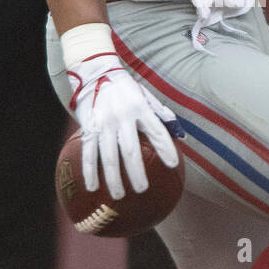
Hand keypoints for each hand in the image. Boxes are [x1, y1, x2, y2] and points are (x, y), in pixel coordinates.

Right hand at [66, 53, 182, 199]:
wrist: (95, 72)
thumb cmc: (126, 89)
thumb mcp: (146, 96)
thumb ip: (160, 114)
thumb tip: (179, 135)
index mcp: (140, 108)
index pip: (156, 131)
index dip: (165, 147)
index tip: (172, 164)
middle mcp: (121, 116)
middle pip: (130, 149)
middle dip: (136, 171)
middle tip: (142, 189)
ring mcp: (103, 123)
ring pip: (107, 155)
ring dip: (113, 177)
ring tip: (119, 195)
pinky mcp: (89, 127)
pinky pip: (88, 152)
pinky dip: (89, 171)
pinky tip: (92, 186)